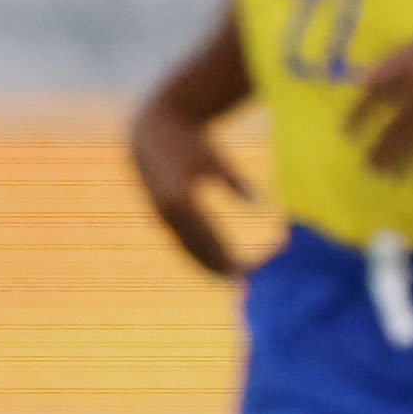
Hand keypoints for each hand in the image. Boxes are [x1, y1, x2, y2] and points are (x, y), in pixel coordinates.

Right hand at [127, 101, 250, 276]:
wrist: (151, 131)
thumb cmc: (189, 141)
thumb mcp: (215, 159)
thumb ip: (235, 181)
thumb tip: (261, 204)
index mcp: (182, 202)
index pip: (210, 241)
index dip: (230, 258)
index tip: (250, 270)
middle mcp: (168, 215)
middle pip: (198, 253)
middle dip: (221, 269)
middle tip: (244, 282)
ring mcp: (162, 217)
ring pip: (187, 251)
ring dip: (208, 267)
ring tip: (231, 278)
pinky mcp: (161, 216)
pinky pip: (181, 243)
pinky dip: (197, 256)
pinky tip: (214, 263)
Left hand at [348, 13, 412, 178]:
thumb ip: (391, 66)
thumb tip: (360, 86)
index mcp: (411, 63)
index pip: (375, 91)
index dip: (358, 114)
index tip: (345, 134)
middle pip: (397, 124)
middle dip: (380, 148)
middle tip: (367, 166)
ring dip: (401, 158)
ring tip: (388, 174)